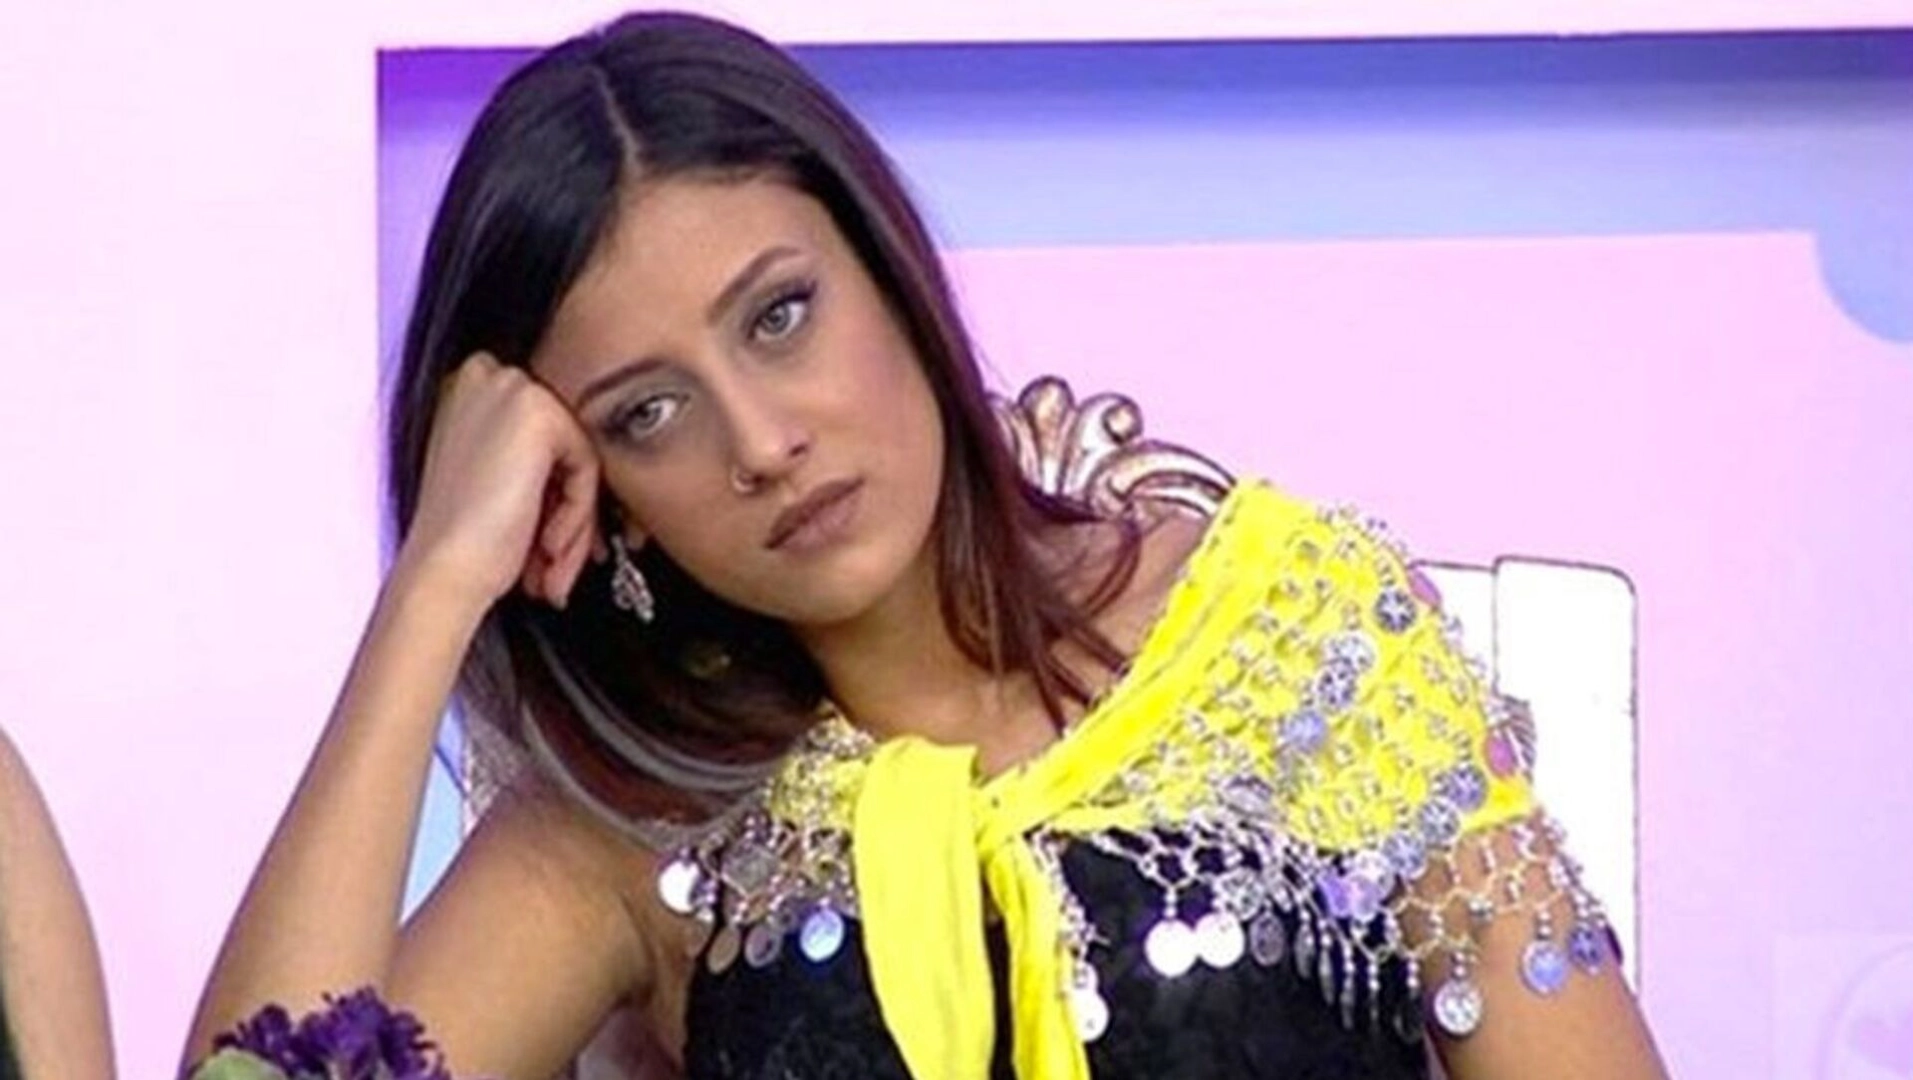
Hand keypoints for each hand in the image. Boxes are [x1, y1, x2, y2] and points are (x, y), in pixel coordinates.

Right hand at [394, 353, 602, 610]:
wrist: (443, 573)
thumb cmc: (464, 542)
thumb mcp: (500, 481)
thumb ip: (534, 455)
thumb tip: (581, 465)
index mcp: (470, 389)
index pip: (544, 437)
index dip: (551, 496)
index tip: (546, 542)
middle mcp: (485, 377)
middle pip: (564, 446)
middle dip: (566, 512)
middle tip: (553, 560)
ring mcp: (510, 388)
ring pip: (579, 458)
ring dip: (573, 523)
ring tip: (550, 565)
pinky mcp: (537, 411)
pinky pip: (587, 466)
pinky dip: (577, 515)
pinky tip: (547, 547)